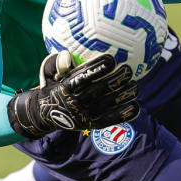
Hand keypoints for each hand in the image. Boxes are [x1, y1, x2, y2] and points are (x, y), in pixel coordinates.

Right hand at [7, 51, 138, 138]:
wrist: (45, 114)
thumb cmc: (53, 85)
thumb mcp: (49, 73)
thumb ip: (57, 63)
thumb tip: (66, 55)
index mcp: (64, 87)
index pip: (82, 77)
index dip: (97, 68)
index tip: (111, 59)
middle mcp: (74, 102)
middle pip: (98, 90)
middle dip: (115, 79)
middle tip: (128, 69)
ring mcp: (83, 115)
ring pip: (106, 104)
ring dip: (123, 95)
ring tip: (135, 85)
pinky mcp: (90, 124)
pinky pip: (109, 120)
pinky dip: (123, 114)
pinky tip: (136, 106)